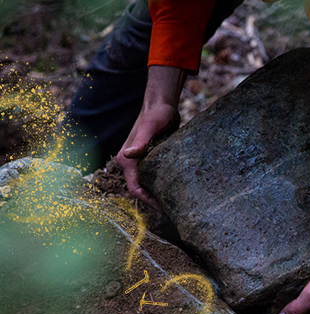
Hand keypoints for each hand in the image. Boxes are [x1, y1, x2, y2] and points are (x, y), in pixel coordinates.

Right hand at [115, 66, 185, 208]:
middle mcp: (131, 163)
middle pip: (142, 189)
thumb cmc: (157, 114)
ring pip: (149, 184)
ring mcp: (140, 162)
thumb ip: (141, 142)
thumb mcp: (151, 127)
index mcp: (127, 160)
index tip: (165, 208)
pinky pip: (155, 177)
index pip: (136, 189)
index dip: (149, 201)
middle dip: (156, 201)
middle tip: (176, 209)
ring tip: (178, 203)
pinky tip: (178, 189)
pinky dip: (164, 184)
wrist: (162, 104)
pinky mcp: (151, 159)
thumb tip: (128, 155)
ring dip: (160, 193)